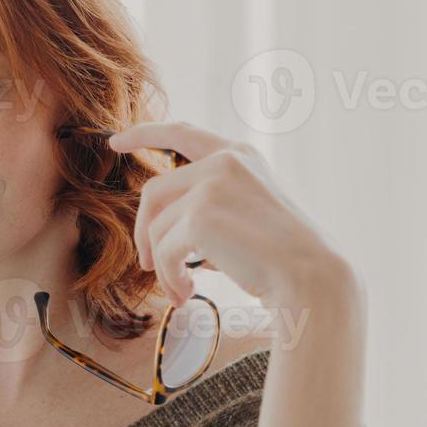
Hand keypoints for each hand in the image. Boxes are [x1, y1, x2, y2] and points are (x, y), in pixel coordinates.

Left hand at [108, 121, 344, 308]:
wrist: (311, 274)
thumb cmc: (281, 254)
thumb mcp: (245, 211)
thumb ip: (207, 204)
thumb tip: (160, 227)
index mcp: (239, 154)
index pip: (181, 133)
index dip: (144, 134)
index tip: (115, 142)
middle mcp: (225, 160)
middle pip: (154, 192)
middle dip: (144, 232)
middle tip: (147, 265)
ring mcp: (211, 184)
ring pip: (156, 226)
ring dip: (162, 264)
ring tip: (178, 289)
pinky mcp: (200, 214)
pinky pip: (164, 250)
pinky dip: (169, 276)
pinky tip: (186, 293)